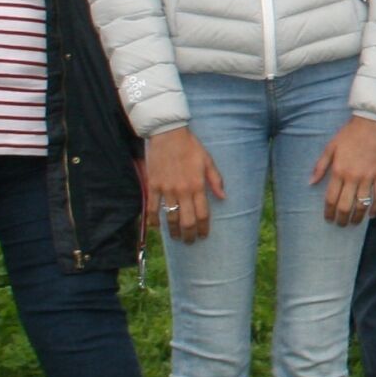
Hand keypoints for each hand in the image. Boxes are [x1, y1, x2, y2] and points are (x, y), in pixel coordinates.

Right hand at [145, 126, 226, 243]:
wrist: (168, 134)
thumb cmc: (190, 146)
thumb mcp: (208, 161)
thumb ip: (216, 180)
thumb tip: (223, 197)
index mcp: (198, 185)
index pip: (203, 213)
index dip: (204, 228)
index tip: (204, 236)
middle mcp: (182, 190)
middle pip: (187, 220)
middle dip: (189, 234)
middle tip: (190, 242)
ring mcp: (166, 189)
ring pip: (170, 217)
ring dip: (173, 231)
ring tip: (176, 238)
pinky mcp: (153, 186)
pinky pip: (152, 207)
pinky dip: (153, 220)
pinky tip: (156, 227)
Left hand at [310, 116, 375, 226]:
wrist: (370, 122)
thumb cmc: (348, 135)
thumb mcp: (330, 148)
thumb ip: (320, 166)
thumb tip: (311, 183)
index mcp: (338, 171)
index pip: (331, 199)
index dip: (328, 212)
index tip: (328, 219)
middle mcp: (352, 177)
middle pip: (345, 205)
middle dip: (341, 219)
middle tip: (340, 224)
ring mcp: (368, 177)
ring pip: (362, 204)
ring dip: (357, 217)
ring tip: (354, 223)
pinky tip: (372, 214)